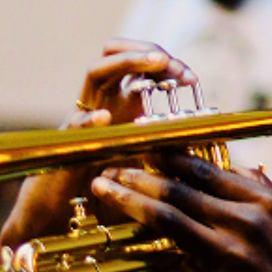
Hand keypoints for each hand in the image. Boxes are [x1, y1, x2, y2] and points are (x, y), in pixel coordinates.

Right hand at [0, 41, 198, 249]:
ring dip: (126, 63)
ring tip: (156, 64)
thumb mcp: (149, 164)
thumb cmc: (108, 193)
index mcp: (121, 106)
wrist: (61, 219)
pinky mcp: (65, 145)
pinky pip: (74, 124)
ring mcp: (81, 119)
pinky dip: (89, 119)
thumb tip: (210, 136)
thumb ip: (172, 146)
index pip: (141, 68)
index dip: (166, 65)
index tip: (190, 79)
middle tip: (172, 65)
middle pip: (116, 55)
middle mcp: (101, 104)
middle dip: (147, 52)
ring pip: (95, 73)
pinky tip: (105, 118)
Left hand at [89, 153, 271, 271]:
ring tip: (104, 190)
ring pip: (166, 220)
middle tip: (111, 166)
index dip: (170, 154)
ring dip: (129, 202)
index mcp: (265, 202)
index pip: (207, 168)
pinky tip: (118, 258)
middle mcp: (244, 224)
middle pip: (179, 190)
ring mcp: (226, 256)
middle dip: (138, 174)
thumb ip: (264, 189)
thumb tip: (234, 166)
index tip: (145, 144)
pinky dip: (139, 265)